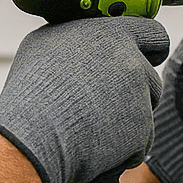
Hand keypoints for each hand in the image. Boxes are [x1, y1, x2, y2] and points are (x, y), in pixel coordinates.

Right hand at [0, 17, 168, 182]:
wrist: (33, 134)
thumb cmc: (31, 91)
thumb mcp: (45, 44)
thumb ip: (78, 38)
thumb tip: (81, 42)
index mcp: (111, 34)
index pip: (152, 34)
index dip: (148, 49)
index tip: (146, 57)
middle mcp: (131, 61)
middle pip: (151, 77)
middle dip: (140, 90)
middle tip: (117, 101)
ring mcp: (140, 96)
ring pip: (144, 112)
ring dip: (126, 120)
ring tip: (90, 125)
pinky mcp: (142, 129)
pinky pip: (138, 141)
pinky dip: (121, 148)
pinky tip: (93, 145)